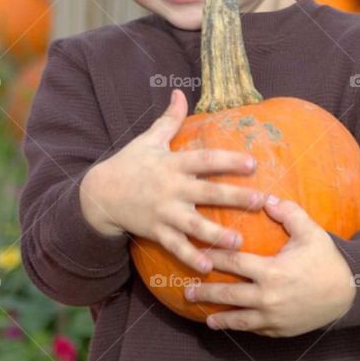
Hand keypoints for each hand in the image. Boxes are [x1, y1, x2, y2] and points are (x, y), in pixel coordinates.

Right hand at [79, 89, 266, 273]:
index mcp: (173, 163)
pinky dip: (190, 257)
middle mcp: (171, 188)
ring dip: (216, 234)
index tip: (252, 163)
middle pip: (207, 192)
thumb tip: (180, 92)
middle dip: (234, 196)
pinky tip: (208, 267)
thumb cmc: (129, 164)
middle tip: (260, 201)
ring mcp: (163, 212)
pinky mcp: (156, 231)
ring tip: (238, 242)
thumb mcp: (148, 139)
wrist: (99, 194)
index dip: (228, 160)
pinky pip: (175, 247)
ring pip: (194, 224)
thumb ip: (169, 119)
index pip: (205, 159)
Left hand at [183, 196, 357, 334]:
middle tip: (187, 291)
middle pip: (228, 294)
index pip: (233, 263)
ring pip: (239, 319)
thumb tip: (265, 198)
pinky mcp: (280, 330)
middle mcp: (268, 297)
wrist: (351, 293)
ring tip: (205, 317)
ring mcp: (274, 317)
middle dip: (205, 292)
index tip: (197, 253)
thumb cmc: (328, 260)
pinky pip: (255, 329)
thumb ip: (288, 213)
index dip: (213, 258)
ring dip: (220, 317)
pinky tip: (231, 325)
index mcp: (272, 271)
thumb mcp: (311, 232)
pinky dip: (241, 327)